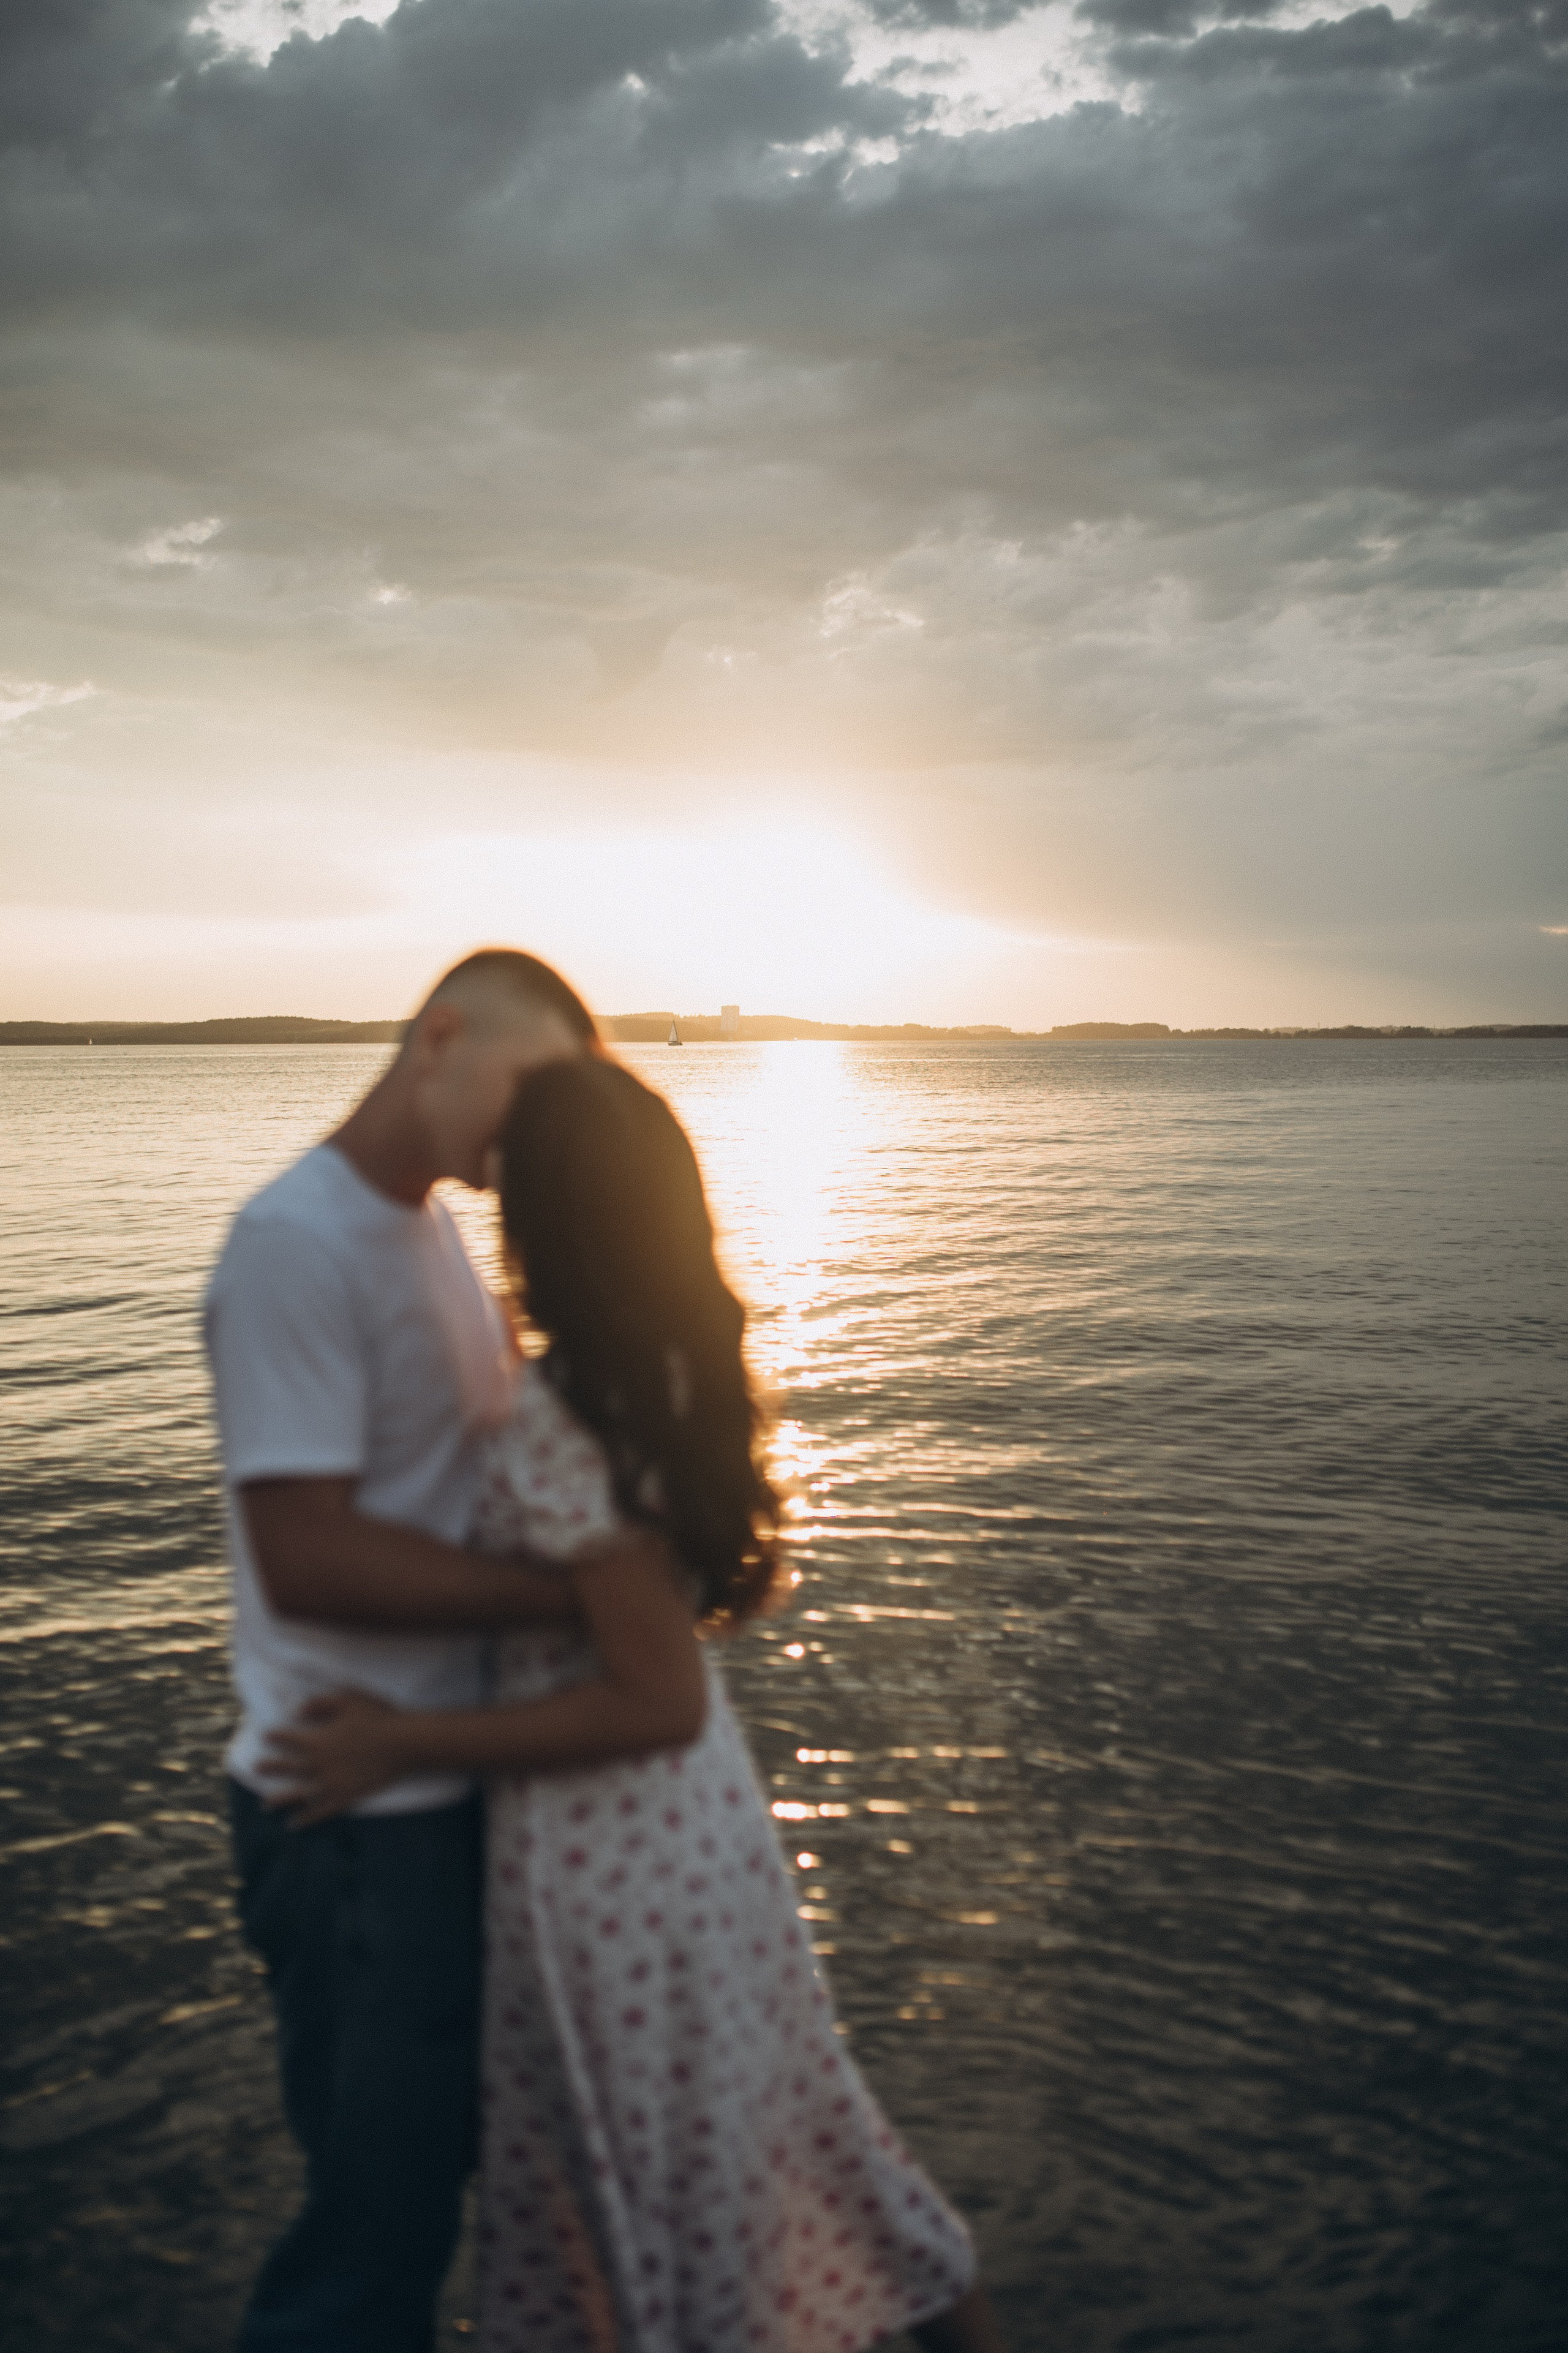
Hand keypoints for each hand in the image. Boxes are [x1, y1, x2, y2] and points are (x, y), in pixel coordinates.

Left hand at [259, 1689, 407, 1825]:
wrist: (403, 1744)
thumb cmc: (378, 1718)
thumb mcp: (347, 1700)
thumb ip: (319, 1704)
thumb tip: (296, 1711)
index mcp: (316, 1741)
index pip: (288, 1739)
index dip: (275, 1737)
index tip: (266, 1736)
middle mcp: (318, 1765)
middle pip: (286, 1768)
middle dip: (269, 1767)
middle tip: (255, 1768)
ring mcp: (330, 1784)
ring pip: (297, 1794)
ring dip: (279, 1799)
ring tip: (265, 1805)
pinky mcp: (345, 1798)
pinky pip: (319, 1811)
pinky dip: (305, 1818)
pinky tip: (295, 1823)